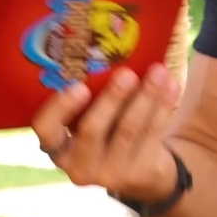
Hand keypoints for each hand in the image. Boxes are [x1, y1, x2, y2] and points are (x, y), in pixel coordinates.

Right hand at [27, 64, 182, 205]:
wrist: (138, 171)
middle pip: (92, 129)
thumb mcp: (88, 120)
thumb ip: (88, 96)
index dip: (59, 108)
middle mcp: (77, 164)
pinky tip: (171, 86)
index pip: (45, 128)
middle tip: (127, 73)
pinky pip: (151, 135)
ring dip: (145, 97)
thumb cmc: (106, 131)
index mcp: (57, 146)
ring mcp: (109, 173)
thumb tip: (105, 43)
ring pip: (128, 130)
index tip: (79, 86)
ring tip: (158, 72)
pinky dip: (162, 108)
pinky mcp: (137, 173)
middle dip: (111, 98)